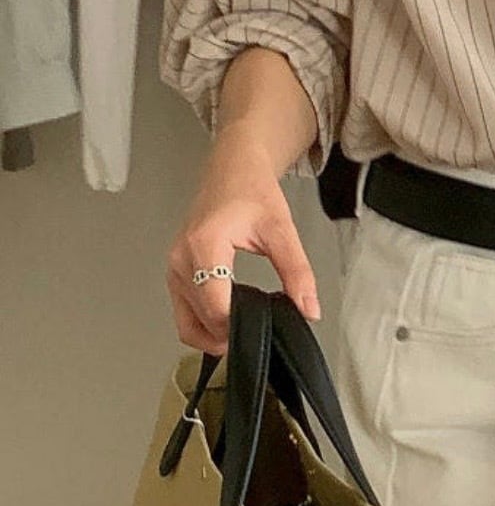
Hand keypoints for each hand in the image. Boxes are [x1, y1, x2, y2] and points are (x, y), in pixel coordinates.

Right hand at [167, 125, 320, 355]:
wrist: (232, 170)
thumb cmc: (251, 192)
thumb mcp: (282, 231)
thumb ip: (297, 272)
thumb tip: (309, 310)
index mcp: (204, 246)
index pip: (215, 306)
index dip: (240, 326)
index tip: (266, 327)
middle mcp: (181, 260)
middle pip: (200, 321)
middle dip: (230, 333)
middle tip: (262, 329)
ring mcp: (173, 268)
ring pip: (186, 324)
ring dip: (214, 335)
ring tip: (248, 325)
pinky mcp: (174, 273)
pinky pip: (184, 313)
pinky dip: (204, 324)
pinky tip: (232, 315)